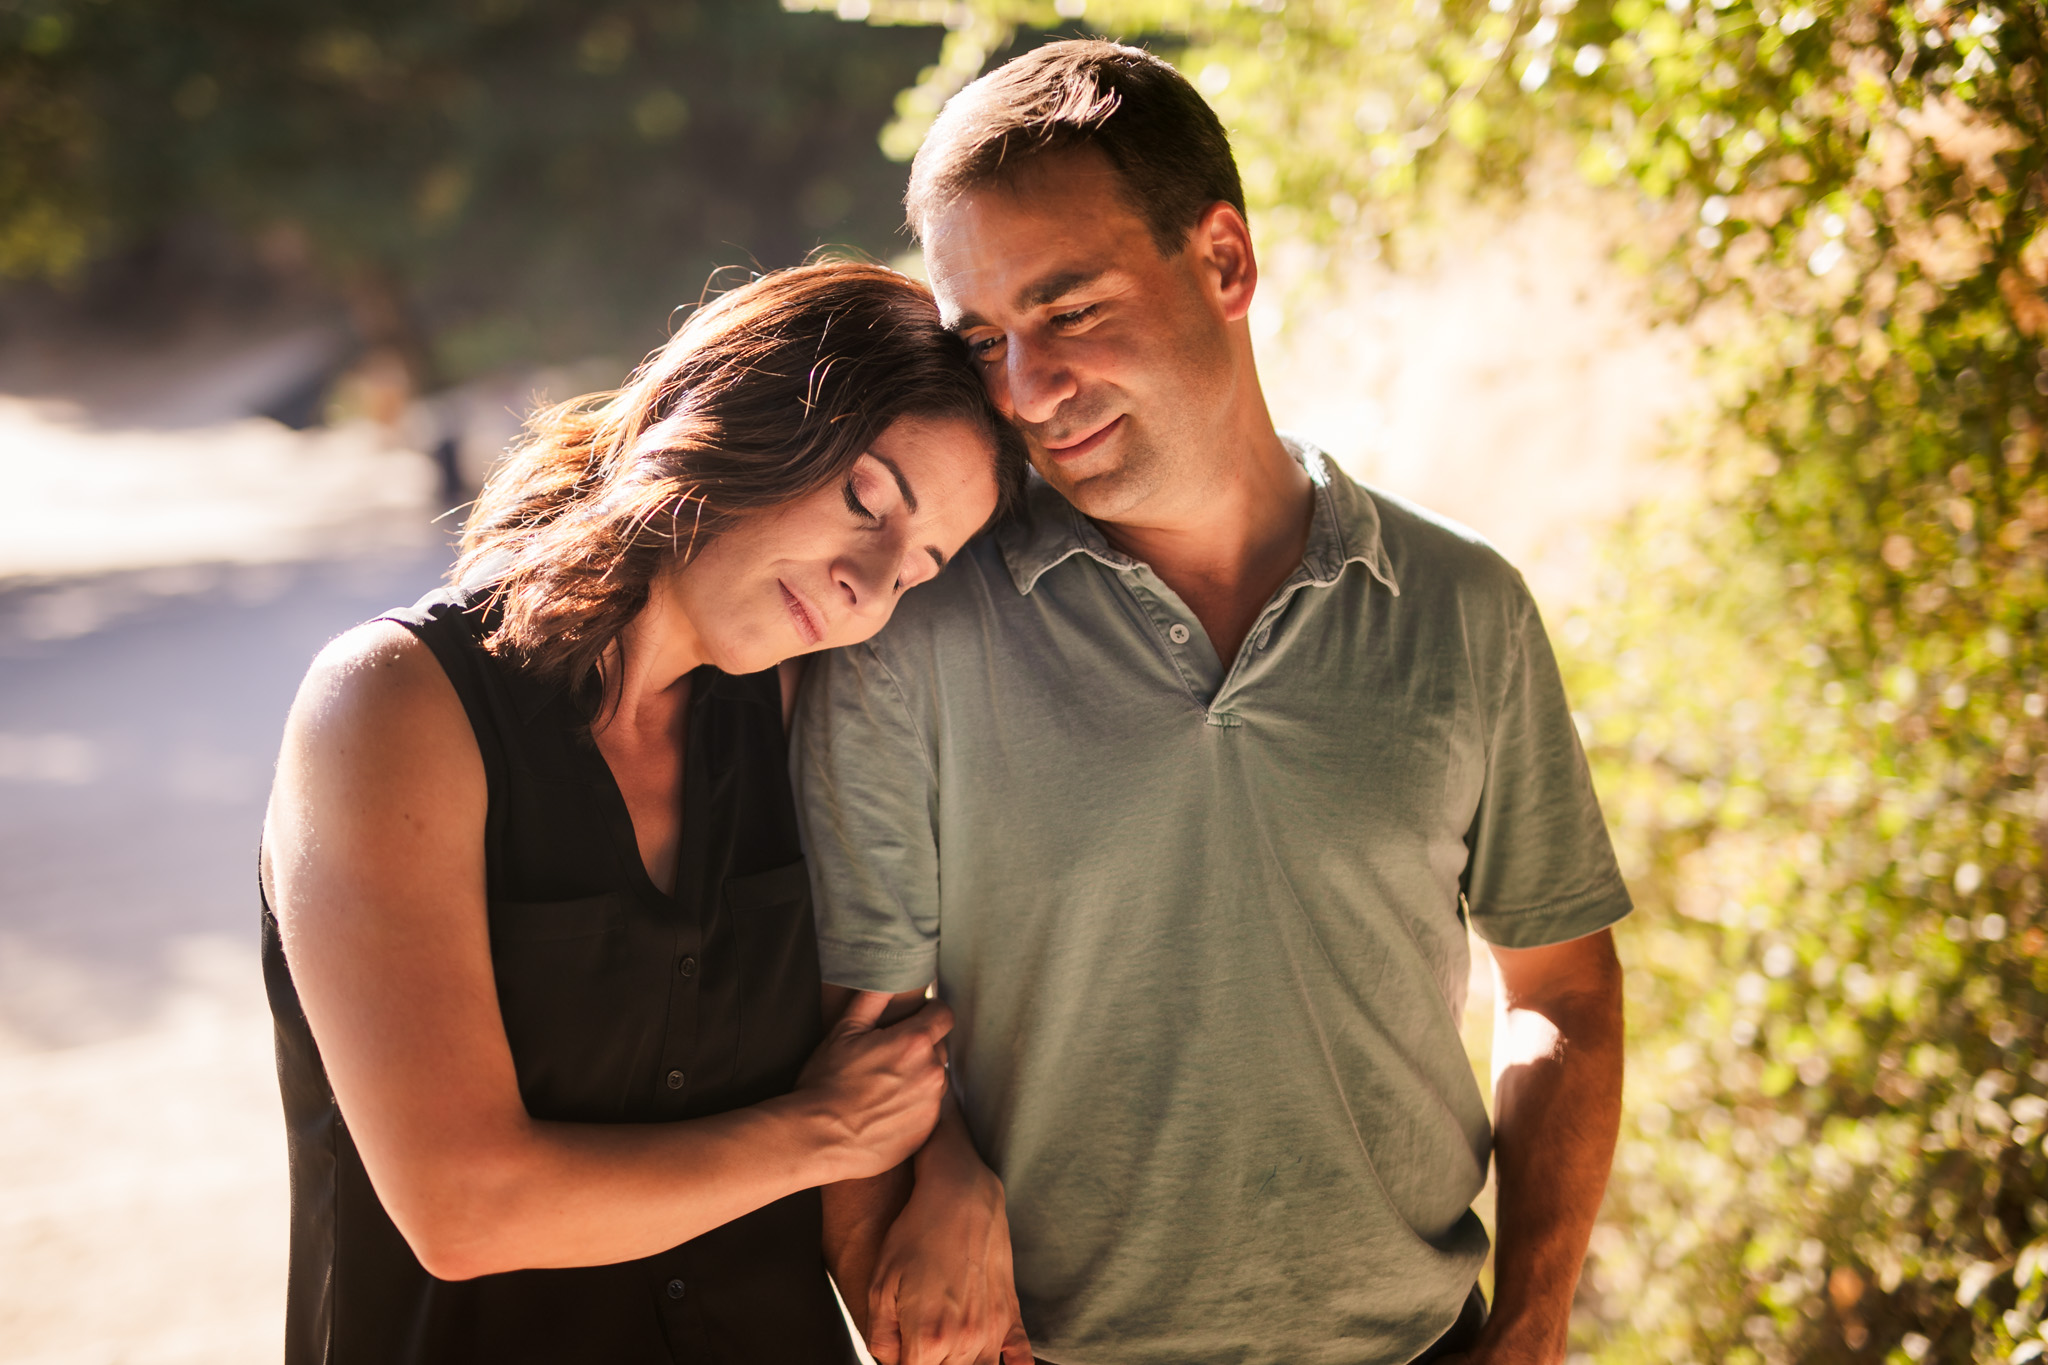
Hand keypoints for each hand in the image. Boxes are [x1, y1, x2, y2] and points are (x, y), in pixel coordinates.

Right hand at [795, 991, 952, 1181]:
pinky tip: (886, 1108)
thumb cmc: (826, 1083)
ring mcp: (931, 1104)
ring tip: (884, 1085)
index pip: (944, 1015)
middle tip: (887, 1057)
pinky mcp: (927, 1130)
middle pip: (939, 1047)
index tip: (917, 1018)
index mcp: (913, 1042)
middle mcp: (931, 1072)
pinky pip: (929, 1107)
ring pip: (934, 1078)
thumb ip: (872, 999)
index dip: (931, 1012)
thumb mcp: (843, 1032)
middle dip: (920, 1046)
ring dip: (918, 1076)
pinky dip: (914, 1103)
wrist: (819, 1139)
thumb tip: (888, 976)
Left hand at [868, 1157, 1031, 1364]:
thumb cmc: (915, 1236)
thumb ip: (880, 1338)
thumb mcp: (880, 1285)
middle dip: (927, 1362)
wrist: (960, 1197)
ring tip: (946, 1351)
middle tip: (918, 1340)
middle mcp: (963, 1341)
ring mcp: (991, 1330)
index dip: (900, 1364)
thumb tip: (889, 1363)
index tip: (900, 1351)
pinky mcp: (1010, 1315)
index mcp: (927, 1339)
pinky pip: (1020, 1358)